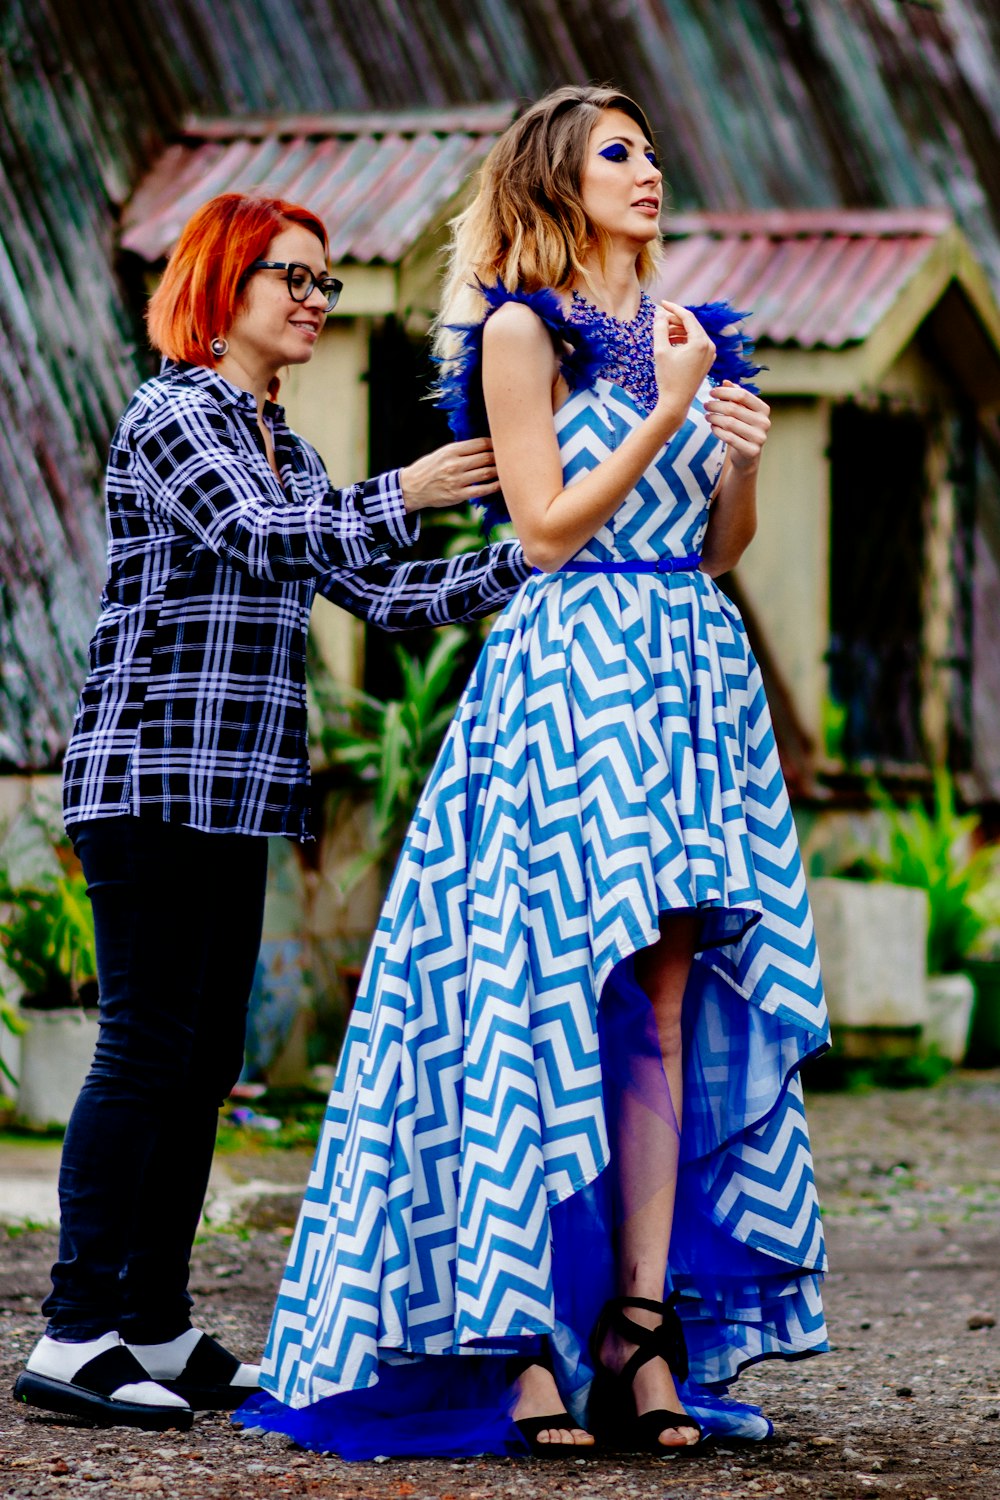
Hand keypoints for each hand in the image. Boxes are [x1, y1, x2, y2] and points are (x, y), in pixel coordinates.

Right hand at [399, 438, 499, 511]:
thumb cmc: (430, 468)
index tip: (502, 446)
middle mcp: (455, 464)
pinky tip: (501, 484)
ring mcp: (457, 480)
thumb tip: (485, 447)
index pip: (480, 443)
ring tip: (506, 470)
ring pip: (486, 473)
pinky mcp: (458, 495)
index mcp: (451, 450)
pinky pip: (482, 490)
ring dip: (499, 471)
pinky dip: (494, 486)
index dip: (494, 444)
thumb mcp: (442, 453)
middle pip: (486, 457)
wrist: (412, 488)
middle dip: (499, 457)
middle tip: (508, 458)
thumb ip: (461, 450)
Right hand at [652, 302, 716, 423]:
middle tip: (659, 319)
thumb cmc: (668, 378)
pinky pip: (696, 344)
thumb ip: (660, 328)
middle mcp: (709, 346)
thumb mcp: (661, 350)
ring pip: (693, 334)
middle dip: (675, 320)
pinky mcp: (706, 361)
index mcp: (701, 342)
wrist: (676, 403)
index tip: (661, 303)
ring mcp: (710, 354)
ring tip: (662, 333)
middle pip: (691, 324)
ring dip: (678, 331)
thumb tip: (659, 313)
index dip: (673, 308)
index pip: (687, 316)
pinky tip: (670, 343)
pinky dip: (684, 340)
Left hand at [704, 381, 770, 470]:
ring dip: (714, 418)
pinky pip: (729, 438)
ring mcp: (759, 437)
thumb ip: (735, 396)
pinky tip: (713, 428)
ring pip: (729, 423)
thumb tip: (725, 381)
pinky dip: (717, 431)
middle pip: (734, 409)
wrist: (747, 456)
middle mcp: (764, 422)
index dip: (725, 392)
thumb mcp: (741, 411)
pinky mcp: (751, 451)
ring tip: (707, 416)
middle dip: (716, 405)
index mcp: (763, 409)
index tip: (712, 392)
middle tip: (706, 405)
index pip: (742, 395)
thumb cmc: (742, 429)